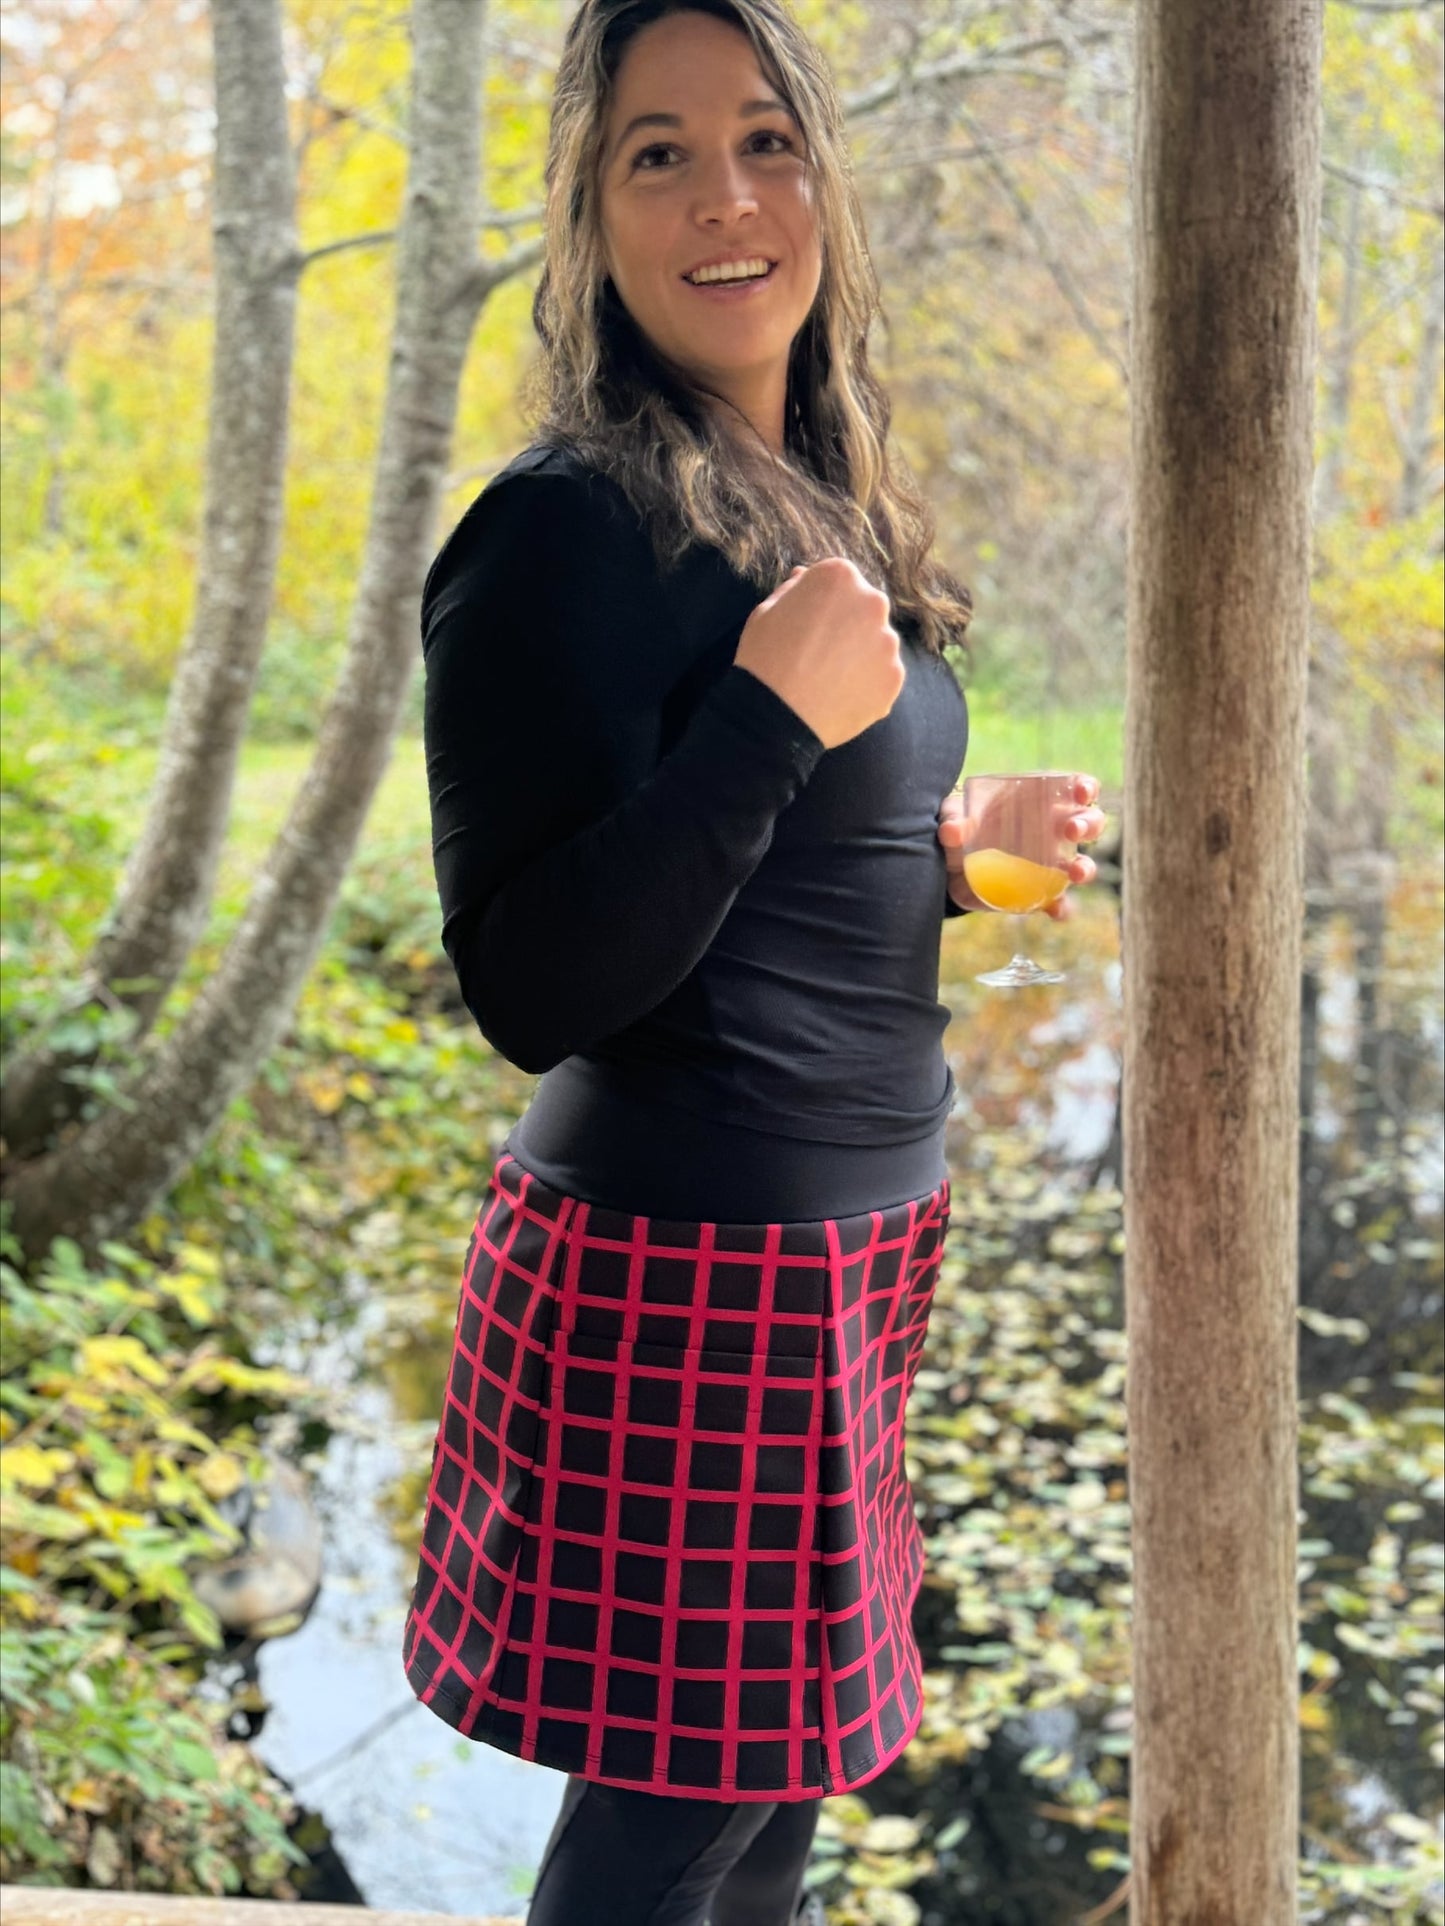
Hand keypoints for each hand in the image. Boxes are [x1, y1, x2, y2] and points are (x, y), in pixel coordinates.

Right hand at [735, 559, 904, 749]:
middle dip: (848, 624)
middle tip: (821, 653)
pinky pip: (882, 675)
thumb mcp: (766, 611)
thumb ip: (792, 589)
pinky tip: (841, 695)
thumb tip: (804, 576)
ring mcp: (888, 642)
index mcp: (839, 577)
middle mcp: (872, 602)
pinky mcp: (894, 677)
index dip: (823, 602)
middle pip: (864, 608)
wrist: (776, 717)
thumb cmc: (764, 658)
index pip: (839, 581)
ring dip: (860, 654)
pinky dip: (867, 683)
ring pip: (877, 643)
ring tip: (831, 678)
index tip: (808, 623)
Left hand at [938, 774, 1106, 918]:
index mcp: (1038, 802)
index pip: (1073, 789)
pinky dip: (1061, 908)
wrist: (947, 869)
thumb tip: (953, 831)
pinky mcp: (1038, 894)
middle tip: (1071, 830)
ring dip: (1084, 868)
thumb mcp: (952, 817)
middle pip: (1088, 824)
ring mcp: (1048, 864)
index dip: (1085, 788)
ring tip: (1075, 873)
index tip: (1081, 793)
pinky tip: (1056, 911)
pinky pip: (1058, 902)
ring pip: (1081, 864)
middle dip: (1088, 824)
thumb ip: (953, 819)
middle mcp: (1051, 832)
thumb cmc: (958, 829)